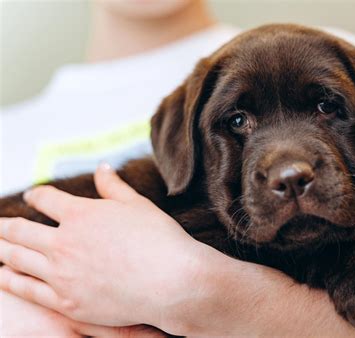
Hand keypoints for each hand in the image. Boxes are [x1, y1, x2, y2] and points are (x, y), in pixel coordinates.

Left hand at [0, 163, 216, 332]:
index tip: (33, 195)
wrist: (169, 281)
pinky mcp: (66, 302)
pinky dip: (11, 281)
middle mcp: (63, 242)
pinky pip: (28, 290)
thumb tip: (102, 167)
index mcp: (80, 214)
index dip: (37, 195)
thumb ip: (113, 187)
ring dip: (2, 250)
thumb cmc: (158, 239)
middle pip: (21, 230)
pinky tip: (3, 276)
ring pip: (18, 259)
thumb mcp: (137, 204)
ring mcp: (61, 274)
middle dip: (6, 225)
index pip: (46, 199)